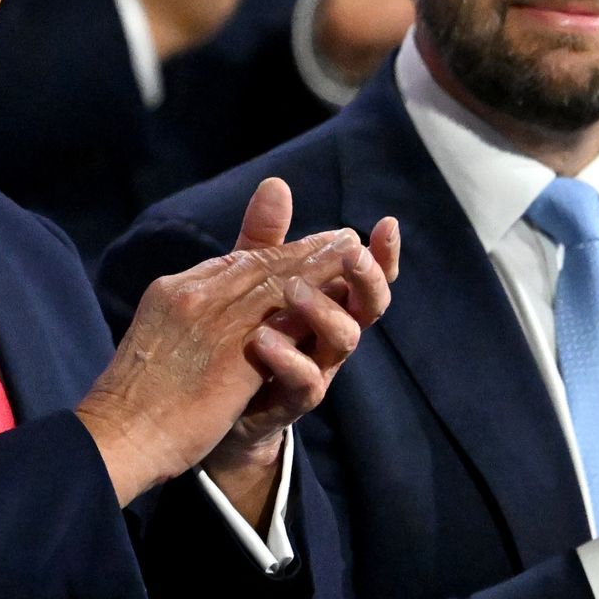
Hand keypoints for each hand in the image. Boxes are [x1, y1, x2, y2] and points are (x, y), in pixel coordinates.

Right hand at [75, 218, 370, 506]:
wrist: (117, 435)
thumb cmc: (135, 396)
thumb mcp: (157, 335)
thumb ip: (189, 309)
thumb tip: (212, 302)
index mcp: (173, 290)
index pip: (234, 262)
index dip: (277, 251)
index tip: (309, 244)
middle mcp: (193, 295)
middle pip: (259, 264)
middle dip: (305, 249)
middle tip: (344, 237)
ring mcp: (211, 323)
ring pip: (274, 284)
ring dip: (317, 266)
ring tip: (351, 253)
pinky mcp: (230, 358)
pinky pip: (278, 325)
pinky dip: (309, 307)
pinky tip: (336, 301)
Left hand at [200, 178, 397, 523]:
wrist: (212, 415)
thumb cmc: (243, 343)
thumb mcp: (250, 287)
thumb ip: (266, 242)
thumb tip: (277, 183)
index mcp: (327, 304)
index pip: (365, 276)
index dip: (382, 254)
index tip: (386, 224)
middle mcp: (329, 336)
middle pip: (369, 306)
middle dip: (367, 278)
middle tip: (351, 253)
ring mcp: (316, 369)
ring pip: (343, 340)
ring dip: (323, 310)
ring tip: (293, 290)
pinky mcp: (290, 402)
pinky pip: (303, 383)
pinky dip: (288, 359)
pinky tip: (263, 339)